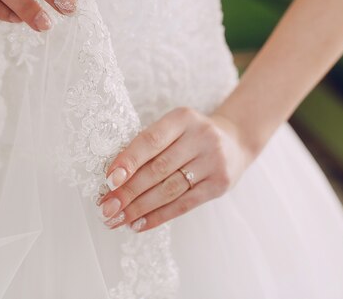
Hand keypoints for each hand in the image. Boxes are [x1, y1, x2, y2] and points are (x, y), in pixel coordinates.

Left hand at [98, 107, 254, 231]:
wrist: (235, 142)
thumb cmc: (191, 137)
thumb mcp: (174, 129)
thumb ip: (149, 146)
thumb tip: (113, 178)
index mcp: (183, 118)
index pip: (150, 141)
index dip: (128, 161)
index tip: (108, 180)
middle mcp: (201, 138)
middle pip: (157, 169)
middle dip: (128, 191)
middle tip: (106, 207)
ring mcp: (213, 161)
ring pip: (169, 190)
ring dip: (139, 208)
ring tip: (118, 219)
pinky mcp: (220, 184)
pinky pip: (184, 204)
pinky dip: (159, 216)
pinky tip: (139, 224)